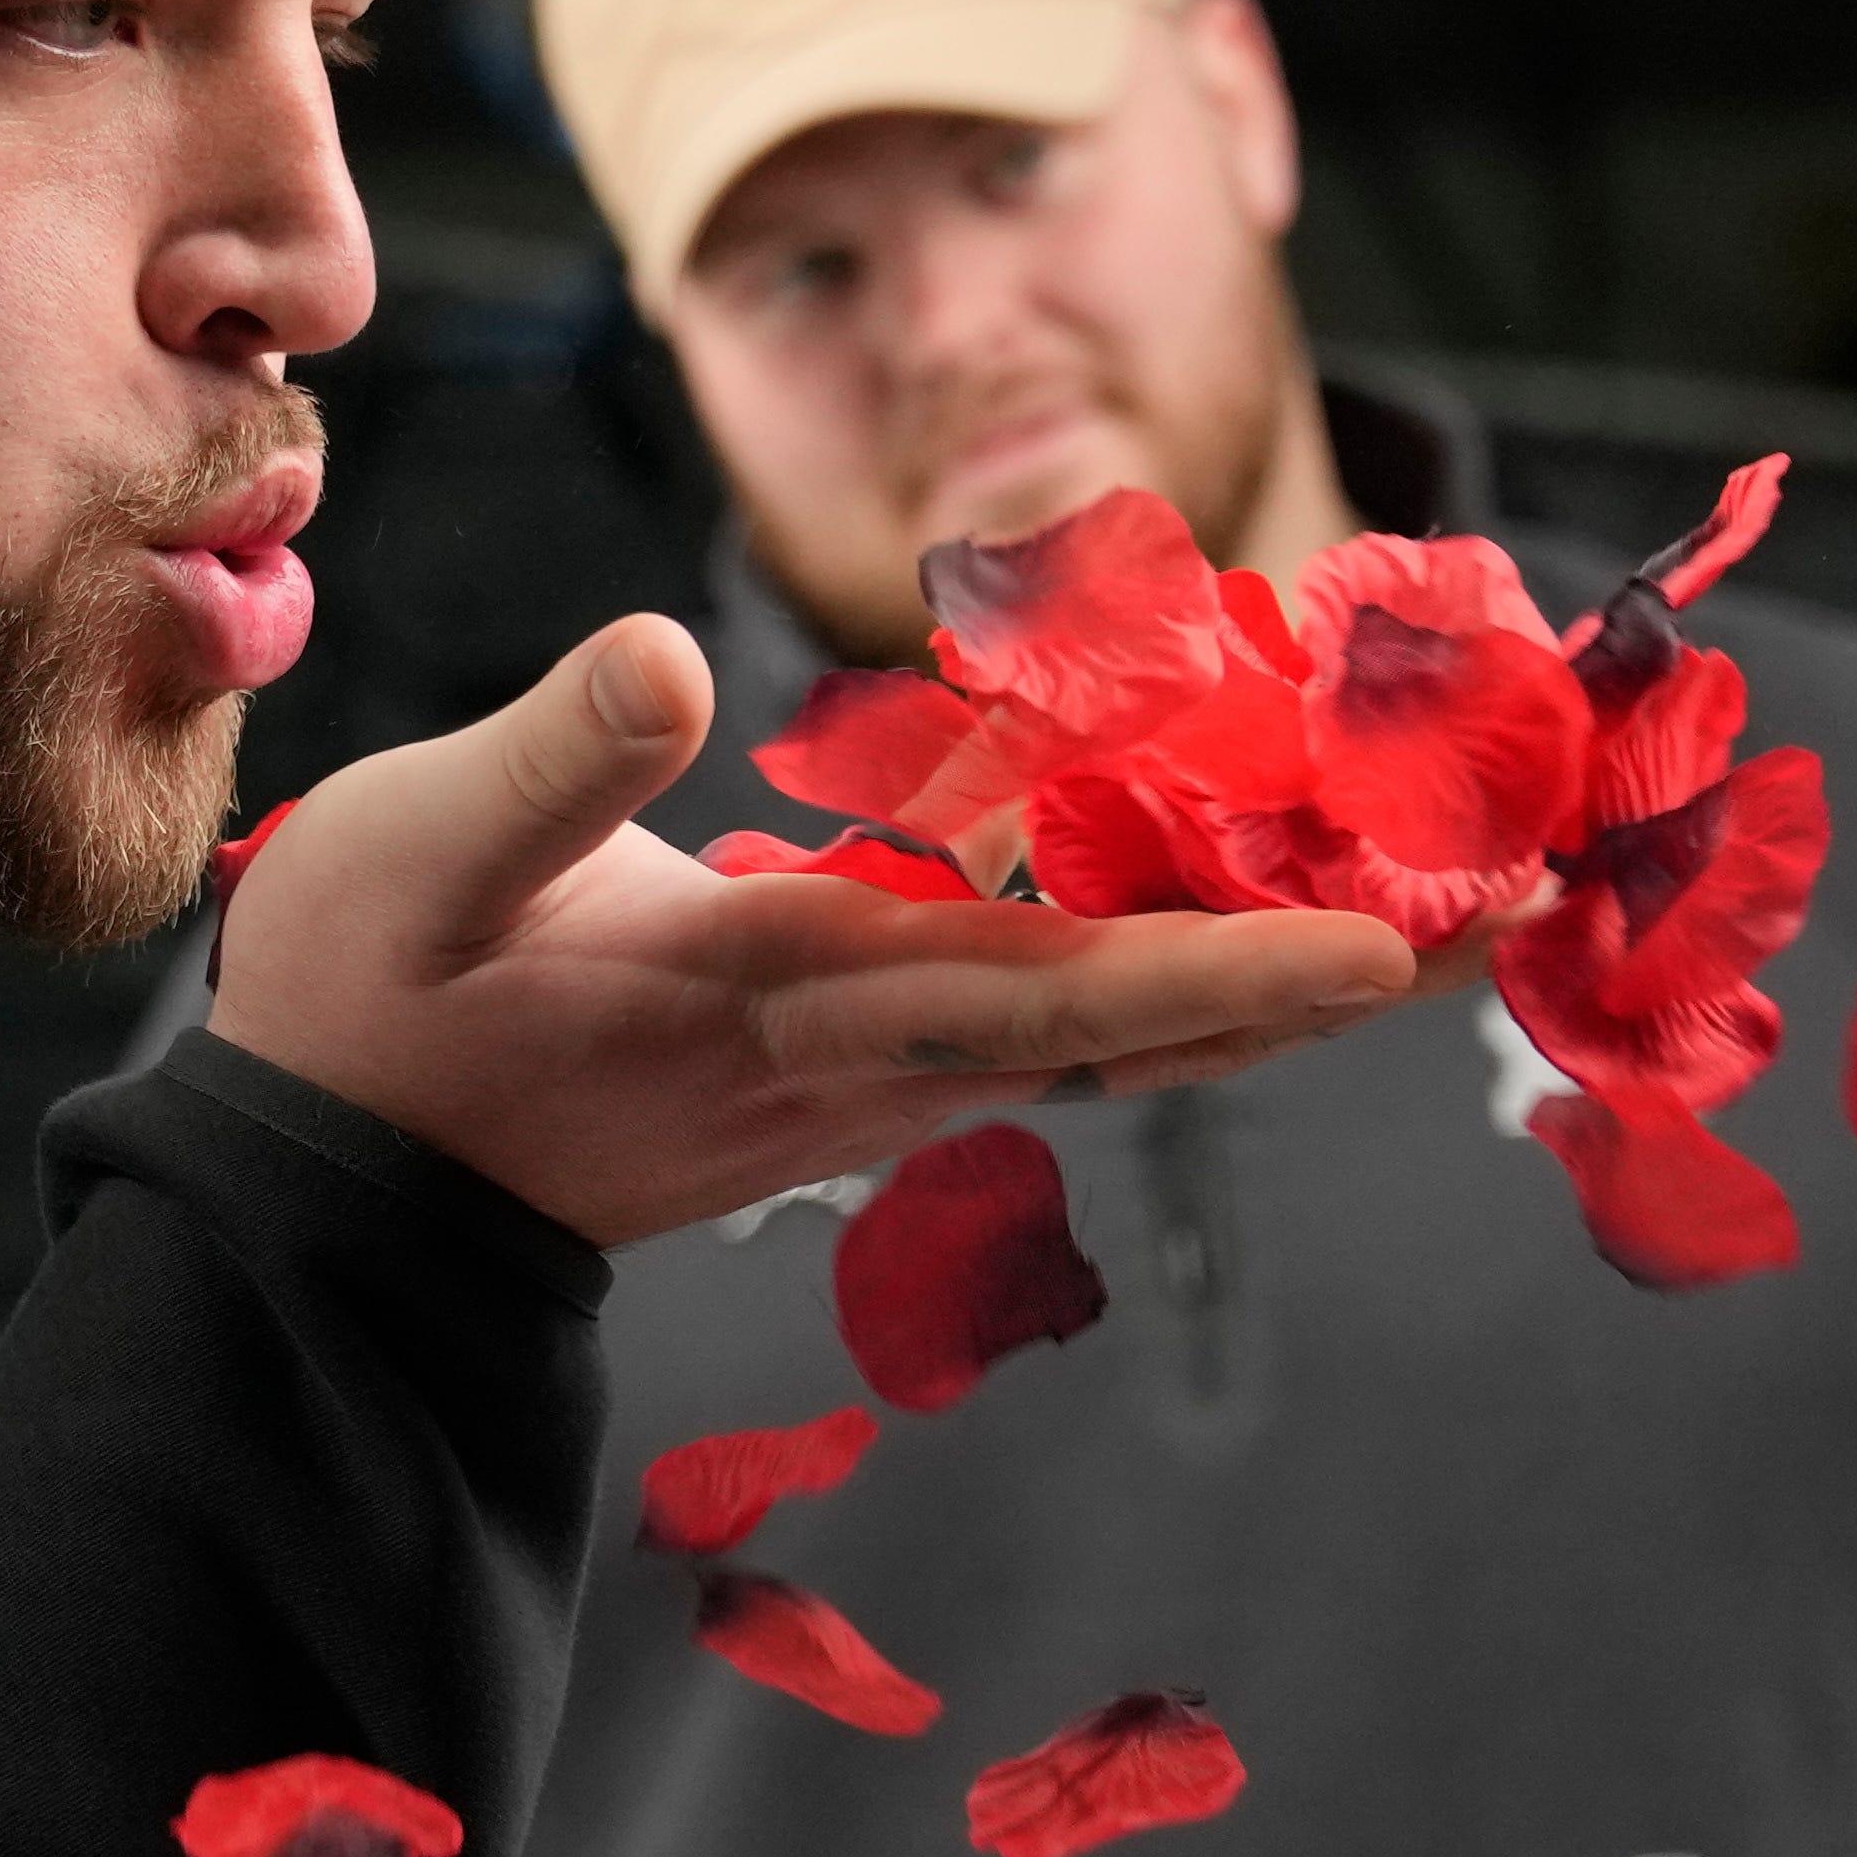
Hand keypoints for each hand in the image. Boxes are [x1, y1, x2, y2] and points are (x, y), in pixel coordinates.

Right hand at [209, 619, 1427, 1248]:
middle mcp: (868, 1055)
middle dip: (1335, 967)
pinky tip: (1250, 884)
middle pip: (1148, 1024)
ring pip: (1122, 1029)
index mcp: (783, 996)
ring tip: (1449, 894)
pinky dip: (1176, 956)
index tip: (1388, 940)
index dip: (1222, 962)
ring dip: (1284, 965)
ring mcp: (873, 1077)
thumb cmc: (361, 1013)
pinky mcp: (857, 1066)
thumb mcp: (412, 861)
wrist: (336, 1203)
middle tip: (1521, 897)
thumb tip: (664, 653)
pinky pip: (1059, 1012)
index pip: (1046, 986)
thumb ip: (547, 765)